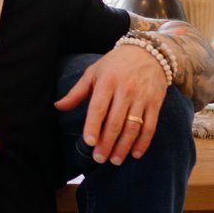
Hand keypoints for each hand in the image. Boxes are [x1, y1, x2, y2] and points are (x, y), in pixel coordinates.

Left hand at [54, 49, 164, 163]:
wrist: (150, 52)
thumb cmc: (116, 64)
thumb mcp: (94, 72)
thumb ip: (77, 92)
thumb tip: (58, 107)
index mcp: (107, 82)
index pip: (99, 107)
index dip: (93, 126)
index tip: (88, 142)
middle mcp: (126, 90)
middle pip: (115, 121)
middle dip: (107, 143)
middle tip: (99, 158)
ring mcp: (142, 97)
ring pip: (132, 127)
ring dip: (123, 146)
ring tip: (115, 160)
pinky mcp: (155, 103)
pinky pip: (150, 126)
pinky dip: (143, 142)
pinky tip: (135, 154)